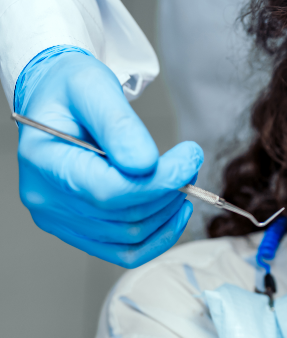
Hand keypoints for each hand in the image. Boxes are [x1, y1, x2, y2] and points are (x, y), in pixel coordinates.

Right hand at [16, 48, 201, 267]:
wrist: (56, 97)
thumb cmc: (70, 88)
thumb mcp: (92, 87)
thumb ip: (119, 125)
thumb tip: (145, 164)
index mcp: (46, 162)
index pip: (110, 191)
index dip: (160, 181)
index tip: (190, 157)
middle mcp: (48, 200)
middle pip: (124, 216)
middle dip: (169, 190)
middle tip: (189, 162)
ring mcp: (62, 219)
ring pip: (130, 236)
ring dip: (168, 211)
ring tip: (182, 178)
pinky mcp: (80, 228)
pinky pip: (124, 251)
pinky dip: (158, 236)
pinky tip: (176, 211)